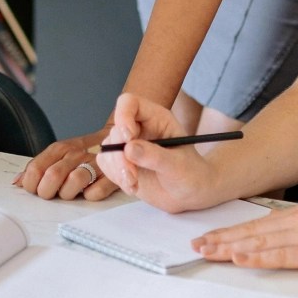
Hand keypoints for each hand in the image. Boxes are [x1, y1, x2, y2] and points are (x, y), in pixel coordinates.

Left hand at [14, 129, 119, 201]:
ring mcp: (95, 163)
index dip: (32, 185)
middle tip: (52, 194)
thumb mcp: (58, 156)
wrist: (116, 143)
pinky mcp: (112, 176)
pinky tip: (89, 192)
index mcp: (60, 149)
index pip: (36, 169)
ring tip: (71, 193)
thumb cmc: (81, 156)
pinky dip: (90, 196)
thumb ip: (37, 168)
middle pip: (53, 176)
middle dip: (48, 192)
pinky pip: (96, 192)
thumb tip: (17, 182)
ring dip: (69, 194)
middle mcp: (76, 153)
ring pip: (75, 181)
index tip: (35, 189)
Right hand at [94, 93, 215, 211]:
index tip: (128, 138)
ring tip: (134, 185)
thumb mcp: (179, 165)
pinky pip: (106, 163)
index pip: (130, 103)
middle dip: (120, 156)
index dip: (123, 116)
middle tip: (131, 176)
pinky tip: (132, 186)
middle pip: (116, 130)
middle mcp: (139, 128)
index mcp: (155, 118)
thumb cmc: (191, 174)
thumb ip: (155, 156)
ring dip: (117, 169)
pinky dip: (115, 176)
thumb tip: (129, 148)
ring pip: (108, 148)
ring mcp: (128, 145)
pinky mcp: (121, 162)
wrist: (190, 194)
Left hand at [192, 201, 297, 270]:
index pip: (256, 224)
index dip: (230, 230)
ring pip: (260, 243)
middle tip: (196, 245)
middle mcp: (297, 222)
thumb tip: (282, 234)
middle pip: (251, 232)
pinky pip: (282, 257)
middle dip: (222, 239)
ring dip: (231, 248)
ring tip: (208, 252)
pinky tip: (241, 258)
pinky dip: (259, 258)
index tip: (209, 236)